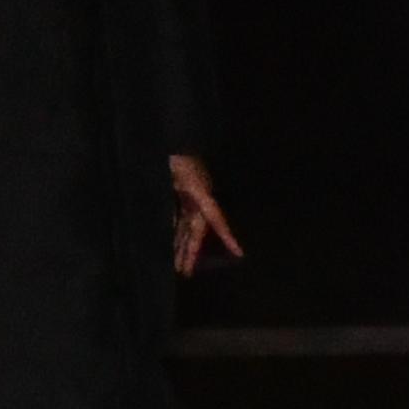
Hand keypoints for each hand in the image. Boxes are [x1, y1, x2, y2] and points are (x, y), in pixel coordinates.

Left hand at [169, 152, 242, 277]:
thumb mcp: (176, 172)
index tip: (240, 252)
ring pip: (188, 226)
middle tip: (185, 272)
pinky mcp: (181, 193)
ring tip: (178, 265)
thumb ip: (182, 190)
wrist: (168, 136)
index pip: (216, 217)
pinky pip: (181, 216)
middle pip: (197, 229)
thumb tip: (179, 215)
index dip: (227, 235)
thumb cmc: (174, 155)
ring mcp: (190, 195)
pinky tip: (172, 243)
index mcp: (200, 191)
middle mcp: (198, 196)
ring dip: (182, 244)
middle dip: (191, 251)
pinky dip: (177, 230)